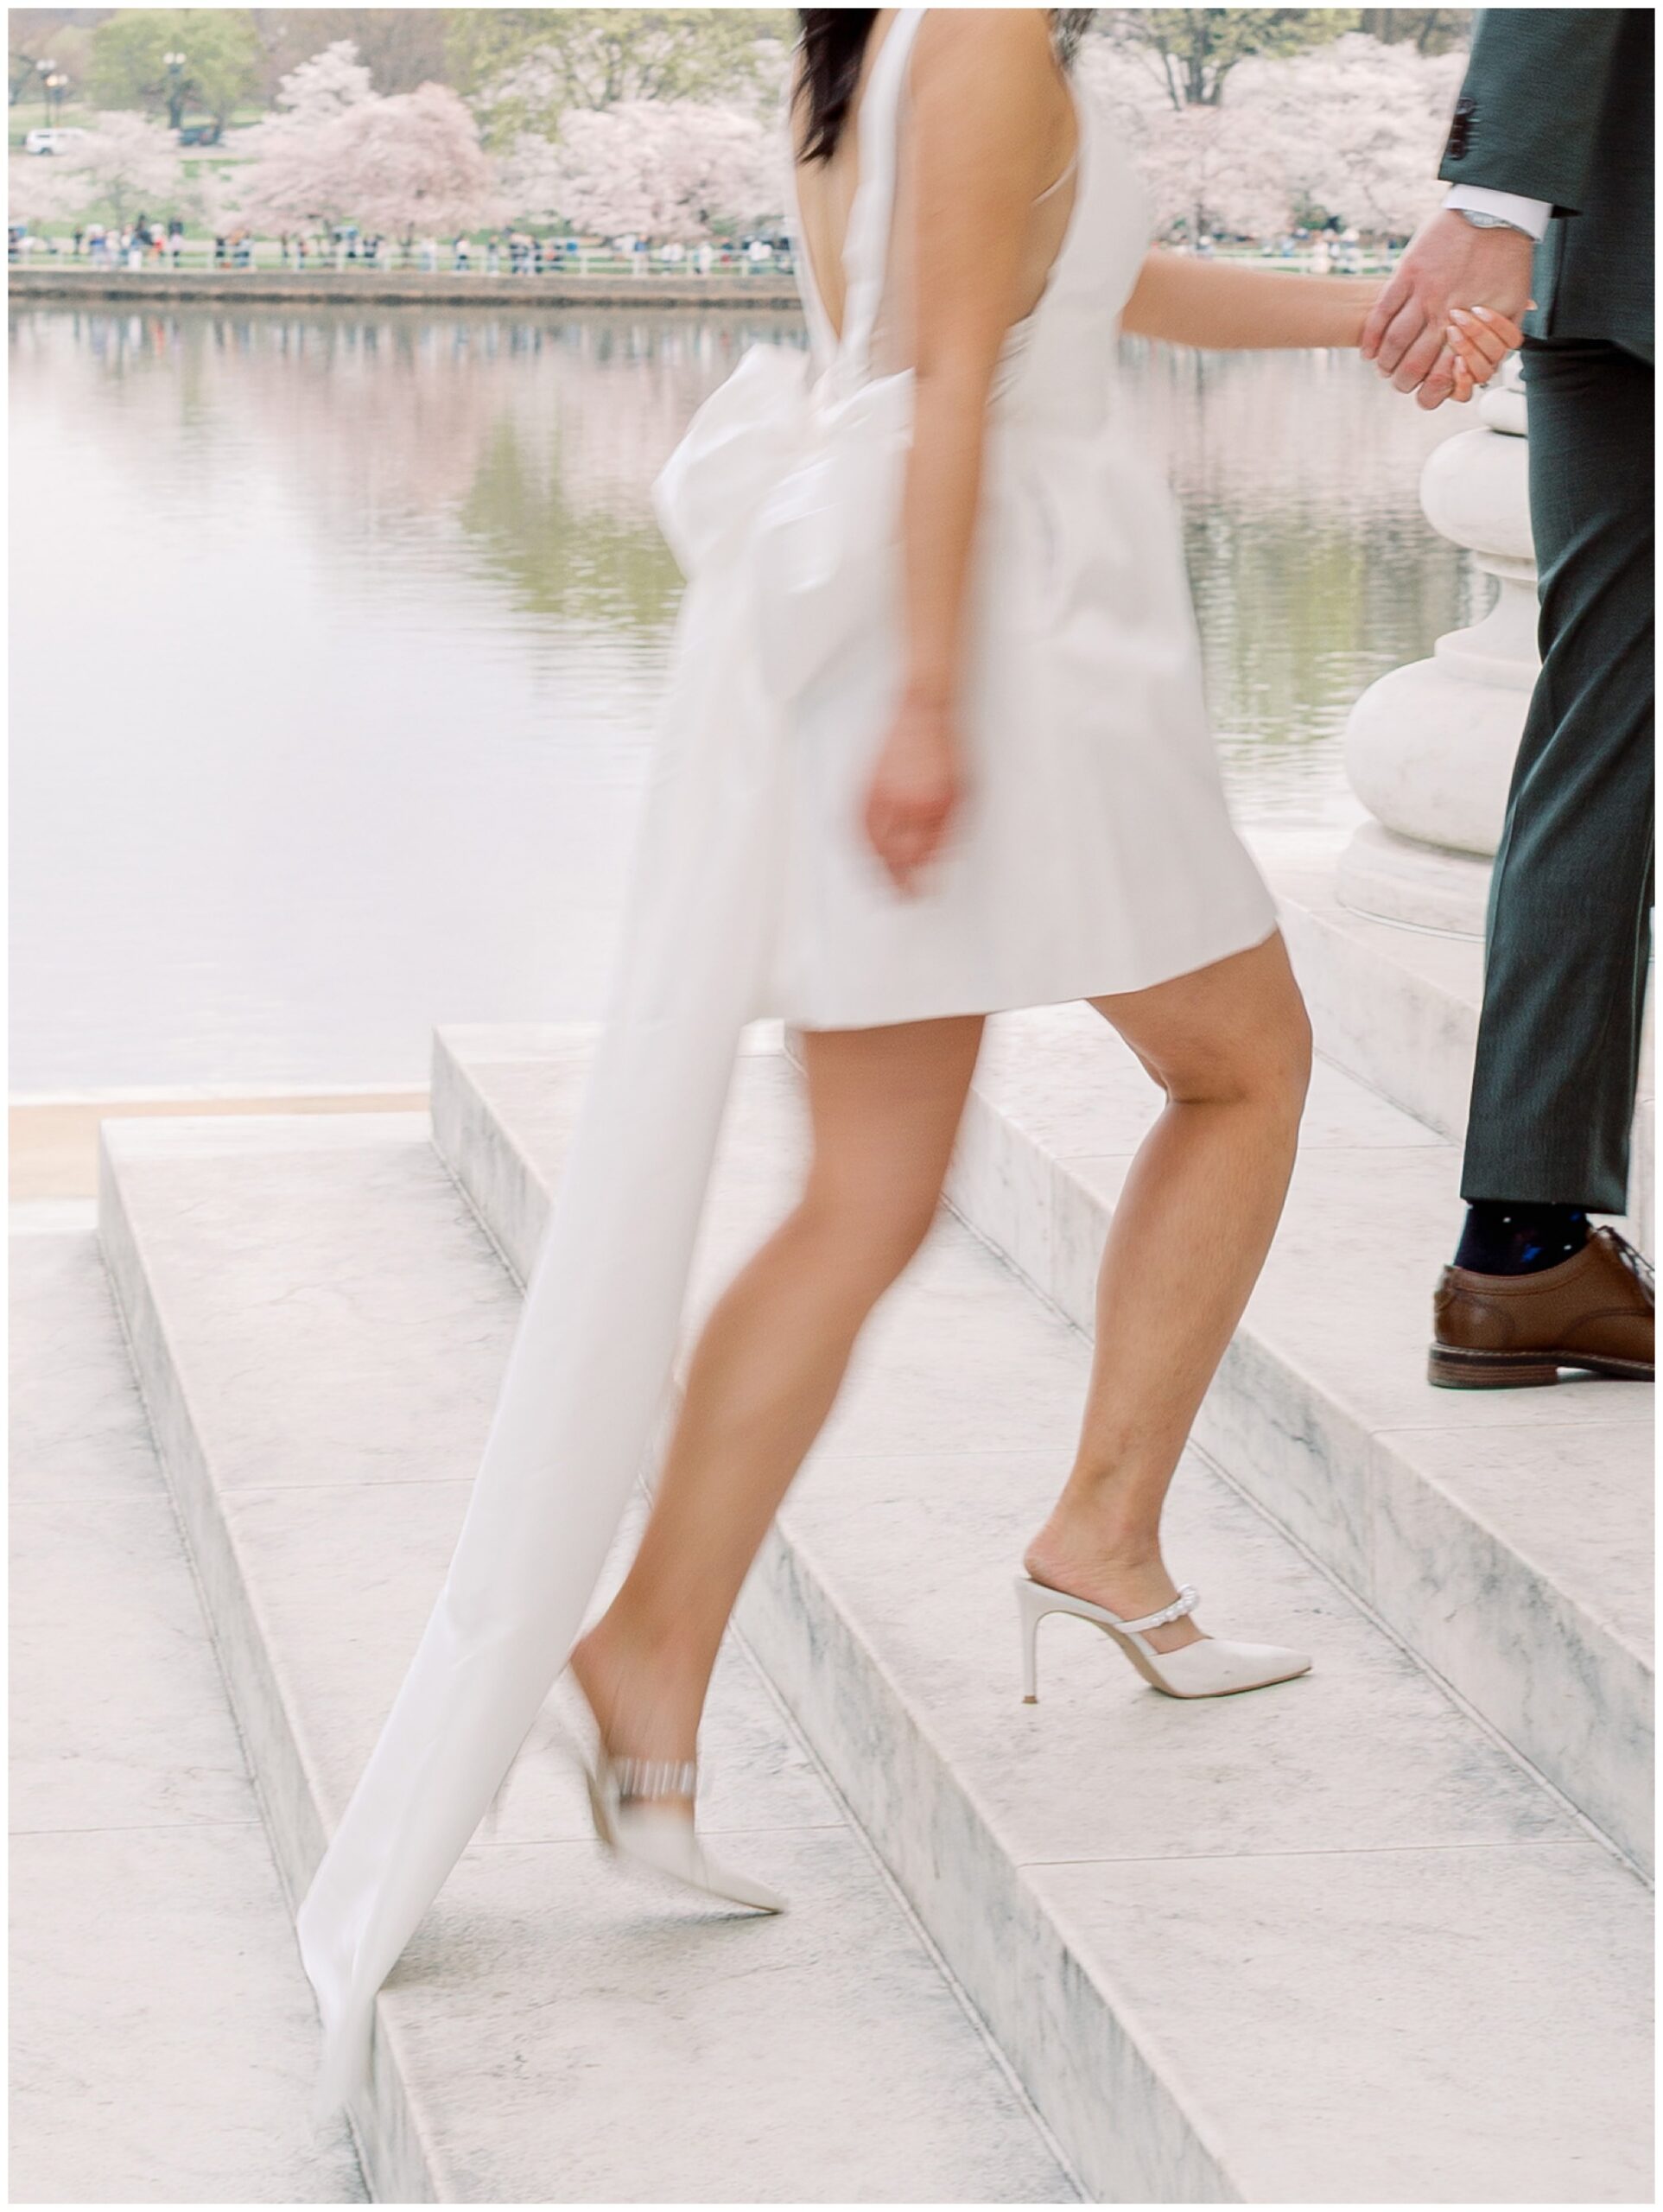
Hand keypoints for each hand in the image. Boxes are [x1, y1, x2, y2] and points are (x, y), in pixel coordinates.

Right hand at [862, 693, 963, 896]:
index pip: (919, 856)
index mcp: (928, 805)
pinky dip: (858, 843)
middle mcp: (899, 802)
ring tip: (879, 886)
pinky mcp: (863, 786)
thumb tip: (937, 861)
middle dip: (895, 883)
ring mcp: (877, 794)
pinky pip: (855, 824)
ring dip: (873, 869)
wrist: (922, 711)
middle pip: (892, 856)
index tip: (921, 894)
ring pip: (869, 844)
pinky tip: (863, 853)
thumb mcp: (961, 792)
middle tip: (900, 898)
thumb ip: (948, 829)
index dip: (919, 880)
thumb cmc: (944, 748)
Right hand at [1361, 209, 1532, 401]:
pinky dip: (1371, 336)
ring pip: (1394, 341)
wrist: (1497, 210)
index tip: (1423, 392)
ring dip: (1385, 362)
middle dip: (1402, 382)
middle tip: (1399, 383)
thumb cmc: (1509, 259)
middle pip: (1412, 364)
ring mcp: (1423, 291)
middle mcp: (1443, 313)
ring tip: (1383, 369)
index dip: (1430, 392)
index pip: (1442, 376)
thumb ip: (1503, 337)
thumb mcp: (1516, 303)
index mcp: (1470, 325)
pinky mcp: (1408, 271)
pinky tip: (1368, 351)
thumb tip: (1489, 364)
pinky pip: (1382, 310)